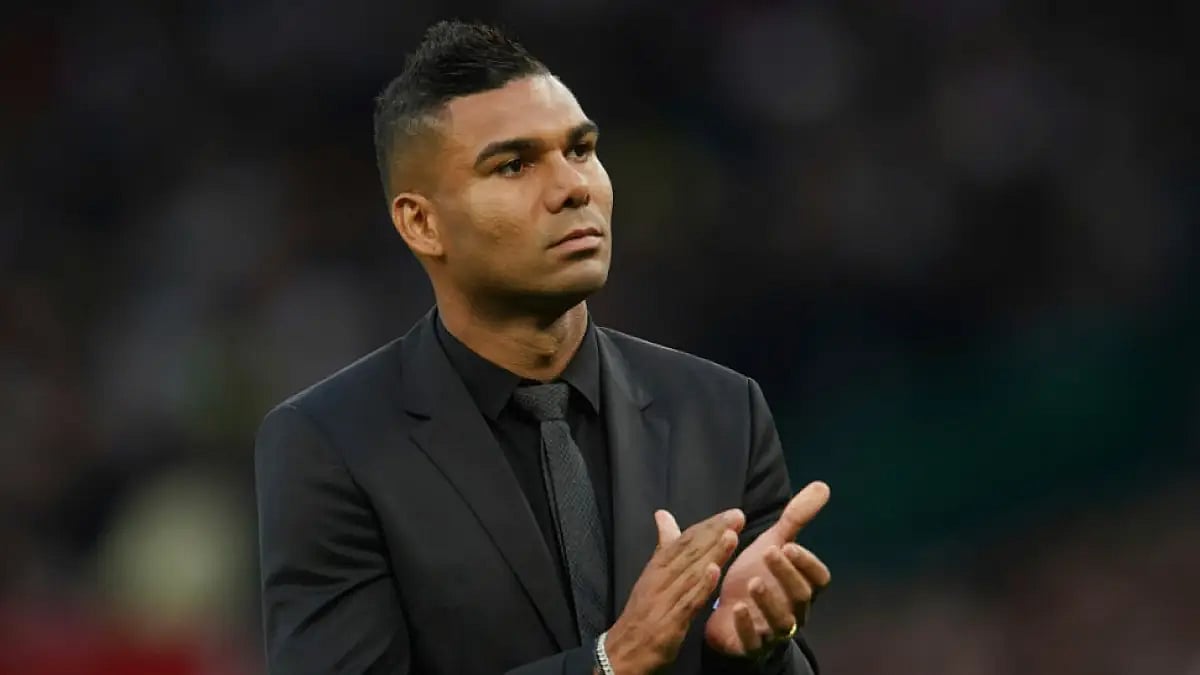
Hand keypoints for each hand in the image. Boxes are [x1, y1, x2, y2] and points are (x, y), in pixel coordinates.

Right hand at [604, 508, 744, 674]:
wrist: (623, 651)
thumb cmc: (642, 612)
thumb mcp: (651, 576)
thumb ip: (664, 546)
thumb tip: (663, 515)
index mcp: (657, 567)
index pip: (684, 541)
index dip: (707, 526)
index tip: (730, 514)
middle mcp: (660, 579)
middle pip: (689, 552)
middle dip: (714, 533)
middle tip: (737, 517)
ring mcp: (664, 600)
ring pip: (691, 573)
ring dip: (712, 554)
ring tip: (731, 536)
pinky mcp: (669, 622)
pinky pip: (687, 602)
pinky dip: (701, 587)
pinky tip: (714, 572)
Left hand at [704, 481, 831, 657]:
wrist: (728, 614)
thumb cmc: (757, 576)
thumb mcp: (774, 544)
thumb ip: (796, 519)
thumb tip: (822, 486)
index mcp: (803, 587)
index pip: (818, 579)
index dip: (807, 563)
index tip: (790, 545)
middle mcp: (794, 610)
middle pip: (801, 596)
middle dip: (787, 575)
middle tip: (770, 552)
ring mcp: (774, 631)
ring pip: (781, 622)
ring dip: (769, 601)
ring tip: (754, 582)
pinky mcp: (752, 646)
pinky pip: (754, 641)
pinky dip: (747, 626)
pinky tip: (737, 608)